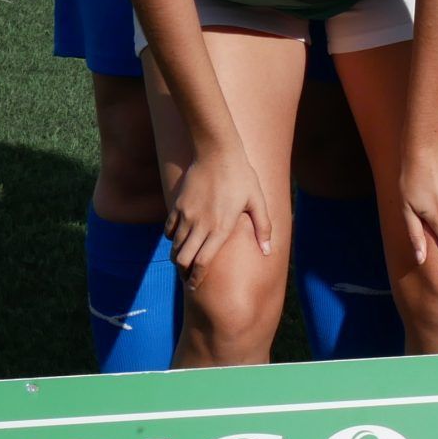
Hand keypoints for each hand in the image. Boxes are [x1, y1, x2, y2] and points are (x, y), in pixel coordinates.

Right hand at [168, 148, 271, 282]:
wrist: (216, 152)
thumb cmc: (241, 176)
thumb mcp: (257, 201)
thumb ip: (262, 227)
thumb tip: (267, 251)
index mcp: (221, 228)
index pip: (202, 262)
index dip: (197, 278)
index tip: (196, 286)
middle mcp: (201, 225)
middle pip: (182, 259)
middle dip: (184, 272)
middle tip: (189, 277)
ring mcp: (187, 216)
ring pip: (175, 247)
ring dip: (178, 257)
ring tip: (185, 261)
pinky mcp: (177, 206)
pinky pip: (169, 230)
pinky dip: (173, 239)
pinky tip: (181, 239)